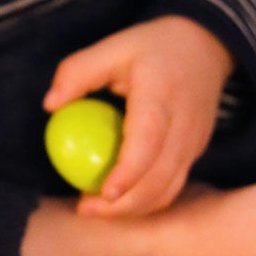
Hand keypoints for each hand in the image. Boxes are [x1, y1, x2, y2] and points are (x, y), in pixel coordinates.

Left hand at [43, 16, 233, 215]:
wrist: (206, 47)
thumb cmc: (152, 48)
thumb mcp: (112, 47)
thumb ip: (77, 72)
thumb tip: (50, 105)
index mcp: (161, 96)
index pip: (148, 142)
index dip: (127, 172)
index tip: (102, 193)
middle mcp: (184, 126)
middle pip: (159, 179)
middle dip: (123, 205)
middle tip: (84, 208)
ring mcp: (194, 143)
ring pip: (168, 189)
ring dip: (133, 207)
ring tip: (95, 207)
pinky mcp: (195, 152)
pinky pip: (173, 184)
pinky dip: (146, 199)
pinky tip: (118, 198)